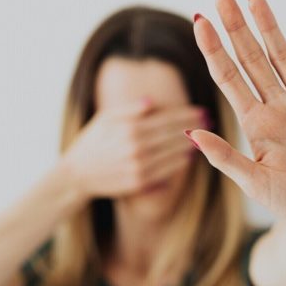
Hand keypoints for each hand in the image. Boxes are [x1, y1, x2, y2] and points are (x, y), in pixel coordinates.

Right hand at [62, 99, 207, 198]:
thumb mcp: (104, 119)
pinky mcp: (139, 183)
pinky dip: (179, 163)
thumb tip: (152, 102)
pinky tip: (188, 157)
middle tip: (209, 122)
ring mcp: (138, 167)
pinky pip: (165, 172)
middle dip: (194, 127)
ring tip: (204, 138)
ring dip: (190, 145)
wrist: (76, 176)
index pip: (165, 119)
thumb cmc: (91, 143)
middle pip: (173, 135)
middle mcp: (136, 148)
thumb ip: (129, 110)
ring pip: (173, 154)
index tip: (201, 109)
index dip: (186, 114)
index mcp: (129, 128)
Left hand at [188, 0, 285, 238]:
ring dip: (268, 25)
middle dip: (235, 27)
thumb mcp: (257, 184)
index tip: (199, 22)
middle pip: (251, 58)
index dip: (214, 50)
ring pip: (283, 54)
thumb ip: (226, 158)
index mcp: (255, 125)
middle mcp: (277, 107)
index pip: (229, 78)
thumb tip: (190, 134)